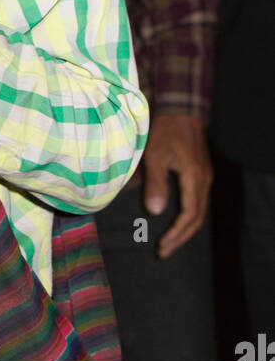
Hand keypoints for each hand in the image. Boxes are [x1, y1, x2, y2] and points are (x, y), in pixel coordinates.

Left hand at [142, 113, 211, 258]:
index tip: (162, 246)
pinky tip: (177, 221)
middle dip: (181, 237)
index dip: (176, 234)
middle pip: (197, 218)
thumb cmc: (164, 130)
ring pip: (200, 211)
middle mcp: (204, 181)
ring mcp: (205, 177)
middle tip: (164, 251)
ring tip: (170, 242)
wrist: (180, 109)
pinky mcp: (201, 173)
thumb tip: (156, 212)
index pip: (189, 215)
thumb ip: (156, 183)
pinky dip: (189, 216)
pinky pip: (198, 202)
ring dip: (186, 229)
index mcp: (194, 178)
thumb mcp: (154, 154)